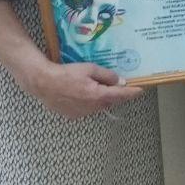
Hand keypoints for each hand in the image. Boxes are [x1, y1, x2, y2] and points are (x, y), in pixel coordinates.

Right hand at [23, 62, 143, 118]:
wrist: (43, 83)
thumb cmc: (66, 73)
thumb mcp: (89, 69)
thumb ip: (107, 75)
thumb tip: (120, 81)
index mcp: (98, 96)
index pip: (120, 96)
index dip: (131, 93)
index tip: (140, 91)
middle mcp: (92, 108)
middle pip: (109, 101)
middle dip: (112, 93)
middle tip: (109, 82)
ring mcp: (83, 113)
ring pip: (98, 106)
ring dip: (98, 98)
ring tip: (88, 85)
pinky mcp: (73, 115)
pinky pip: (86, 109)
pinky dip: (87, 102)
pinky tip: (78, 92)